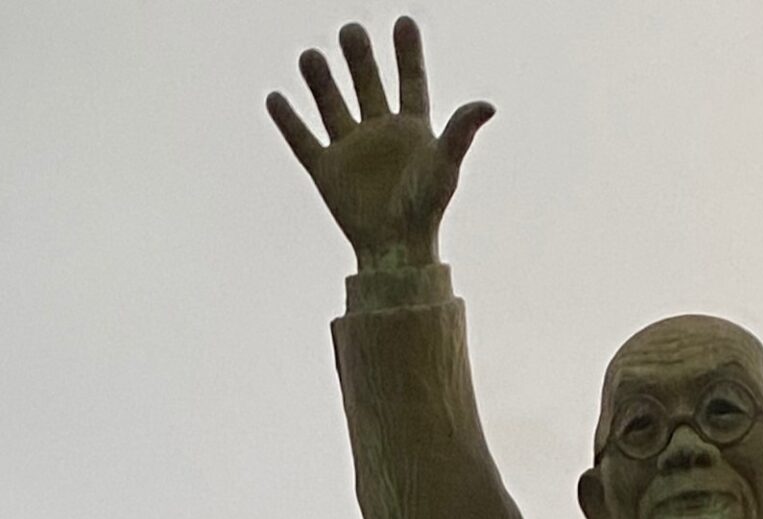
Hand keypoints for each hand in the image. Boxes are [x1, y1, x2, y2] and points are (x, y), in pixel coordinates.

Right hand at [268, 18, 493, 270]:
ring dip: (321, 82)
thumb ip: (461, 132)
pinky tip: (275, 98)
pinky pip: (303, 141)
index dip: (408, 53)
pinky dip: (289, 121)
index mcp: (411, 127)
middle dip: (359, 59)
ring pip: (332, 106)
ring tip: (310, 56)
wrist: (395, 251)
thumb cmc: (425, 211)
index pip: (410, 81)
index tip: (403, 22)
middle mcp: (379, 132)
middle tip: (350, 32)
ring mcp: (351, 150)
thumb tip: (487, 105)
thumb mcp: (445, 167)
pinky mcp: (326, 172)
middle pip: (368, 85)